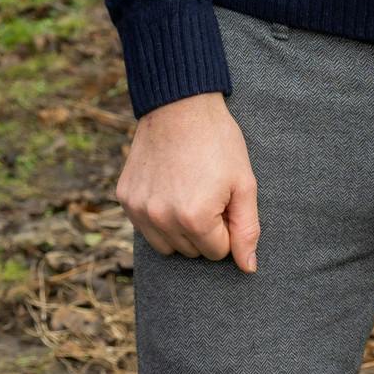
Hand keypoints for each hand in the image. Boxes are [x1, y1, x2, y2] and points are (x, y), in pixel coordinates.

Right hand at [117, 92, 261, 272]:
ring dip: (181, 229)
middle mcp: (161, 220)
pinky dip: (160, 217)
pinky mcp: (125, 200)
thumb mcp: (244, 183)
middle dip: (206, 228)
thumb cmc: (218, 142)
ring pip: (168, 246)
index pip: (218, 252)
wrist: (180, 105)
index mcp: (195, 218)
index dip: (227, 226)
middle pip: (192, 252)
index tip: (226, 199)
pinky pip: (146, 228)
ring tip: (190, 191)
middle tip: (209, 192)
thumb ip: (247, 229)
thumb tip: (248, 268)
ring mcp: (139, 211)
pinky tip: (170, 188)